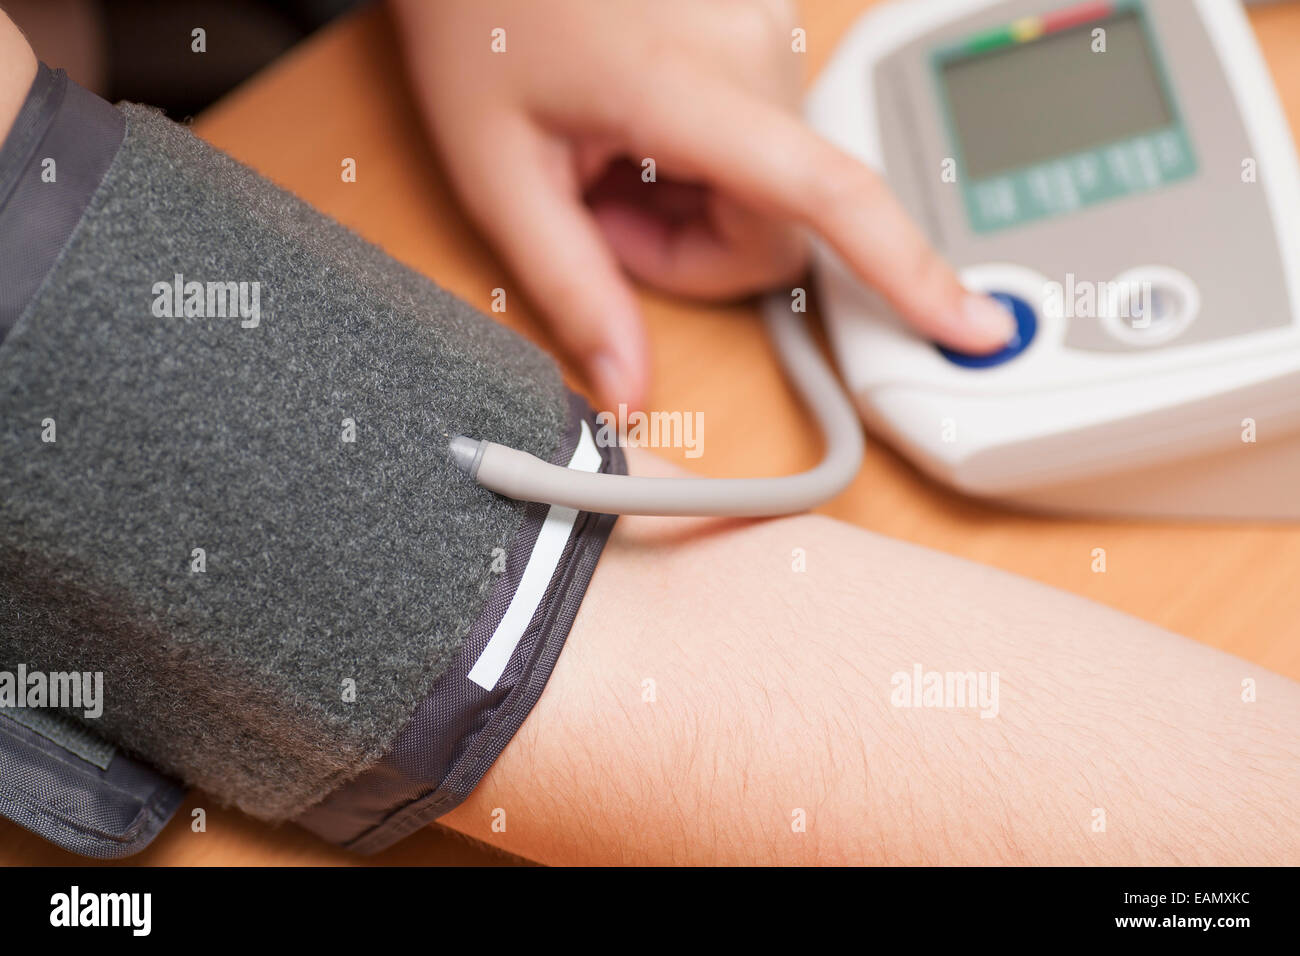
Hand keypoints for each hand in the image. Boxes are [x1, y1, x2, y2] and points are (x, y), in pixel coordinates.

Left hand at [391, 0, 1014, 406]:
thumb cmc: (481, 20)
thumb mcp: (501, 173)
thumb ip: (572, 290)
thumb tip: (628, 387)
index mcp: (692, 84)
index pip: (830, 194)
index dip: (910, 271)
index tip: (972, 325)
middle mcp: (758, 53)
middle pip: (778, 227)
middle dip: (693, 253)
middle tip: (599, 212)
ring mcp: (765, 36)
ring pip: (771, 192)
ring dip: (693, 208)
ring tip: (608, 158)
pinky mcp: (760, 34)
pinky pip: (760, 145)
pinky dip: (700, 166)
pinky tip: (634, 131)